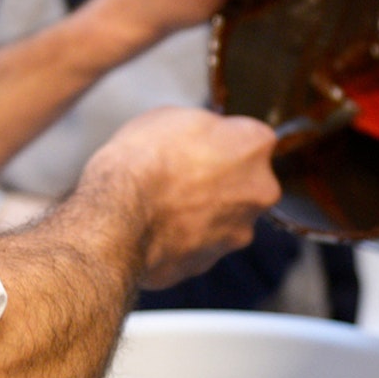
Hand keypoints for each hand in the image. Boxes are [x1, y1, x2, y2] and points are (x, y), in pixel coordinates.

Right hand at [79, 106, 280, 290]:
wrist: (118, 215)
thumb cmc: (143, 158)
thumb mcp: (171, 115)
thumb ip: (205, 127)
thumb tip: (206, 137)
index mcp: (254, 144)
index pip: (249, 138)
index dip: (219, 140)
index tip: (199, 143)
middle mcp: (260, 190)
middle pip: (245, 181)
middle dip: (218, 180)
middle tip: (180, 175)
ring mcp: (238, 231)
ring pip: (224, 217)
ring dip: (202, 211)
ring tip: (162, 204)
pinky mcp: (210, 261)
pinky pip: (199, 244)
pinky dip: (182, 237)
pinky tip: (155, 227)